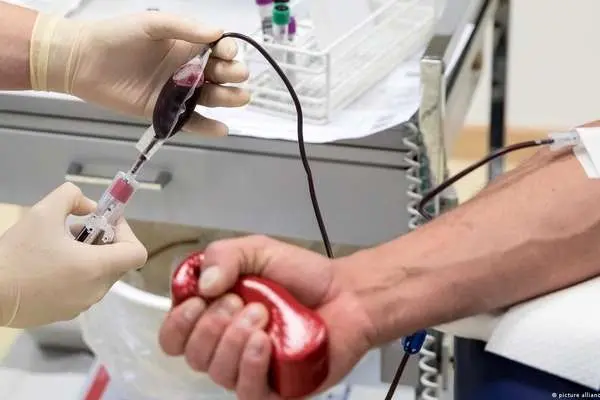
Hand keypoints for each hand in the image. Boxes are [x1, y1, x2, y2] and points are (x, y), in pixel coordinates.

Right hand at [0, 183, 146, 327]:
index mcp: (97, 268)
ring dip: (90, 257)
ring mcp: (81, 306)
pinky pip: (84, 289)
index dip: (127, 233)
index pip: (137, 253)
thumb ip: (73, 197)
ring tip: (59, 246)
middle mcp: (95, 290)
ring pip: (101, 276)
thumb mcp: (44, 212)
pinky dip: (77, 275)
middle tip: (77, 229)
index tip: (104, 222)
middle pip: (118, 262)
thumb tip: (90, 206)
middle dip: (104, 241)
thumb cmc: (17, 253)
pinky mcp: (65, 314)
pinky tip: (49, 265)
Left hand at [30, 11, 248, 135]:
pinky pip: (191, 121)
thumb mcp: (151, 24)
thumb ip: (185, 28)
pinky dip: (207, 127)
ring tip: (239, 98)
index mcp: (186, 45)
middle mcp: (187, 68)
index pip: (218, 48)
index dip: (228, 51)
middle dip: (233, 74)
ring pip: (211, 98)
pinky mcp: (165, 112)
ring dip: (229, 98)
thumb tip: (218, 31)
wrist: (82, 62)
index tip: (228, 53)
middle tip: (234, 76)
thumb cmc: (116, 36)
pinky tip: (221, 129)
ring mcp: (178, 92)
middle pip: (220, 74)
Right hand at [158, 235, 374, 398]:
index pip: (175, 334)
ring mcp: (250, 366)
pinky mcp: (274, 387)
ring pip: (216, 372)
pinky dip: (250, 365)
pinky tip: (264, 343)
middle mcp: (229, 343)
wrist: (346, 294)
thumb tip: (203, 285)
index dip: (178, 323)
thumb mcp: (258, 250)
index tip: (198, 301)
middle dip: (211, 324)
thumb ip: (224, 255)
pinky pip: (246, 391)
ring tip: (262, 316)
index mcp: (217, 314)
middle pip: (193, 354)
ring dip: (234, 339)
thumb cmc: (304, 275)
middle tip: (240, 302)